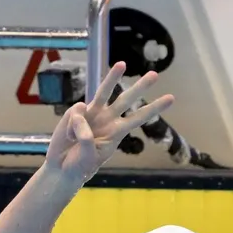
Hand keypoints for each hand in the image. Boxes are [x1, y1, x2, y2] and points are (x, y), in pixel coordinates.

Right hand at [44, 62, 173, 184]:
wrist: (61, 168)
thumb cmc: (80, 165)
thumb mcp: (89, 157)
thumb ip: (87, 139)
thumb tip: (80, 117)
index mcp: (117, 132)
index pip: (139, 118)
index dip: (154, 108)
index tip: (171, 98)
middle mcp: (108, 119)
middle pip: (126, 99)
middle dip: (140, 87)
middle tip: (155, 75)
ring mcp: (92, 113)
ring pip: (104, 92)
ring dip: (113, 77)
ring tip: (122, 64)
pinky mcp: (75, 112)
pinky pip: (77, 112)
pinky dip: (72, 127)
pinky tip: (69, 137)